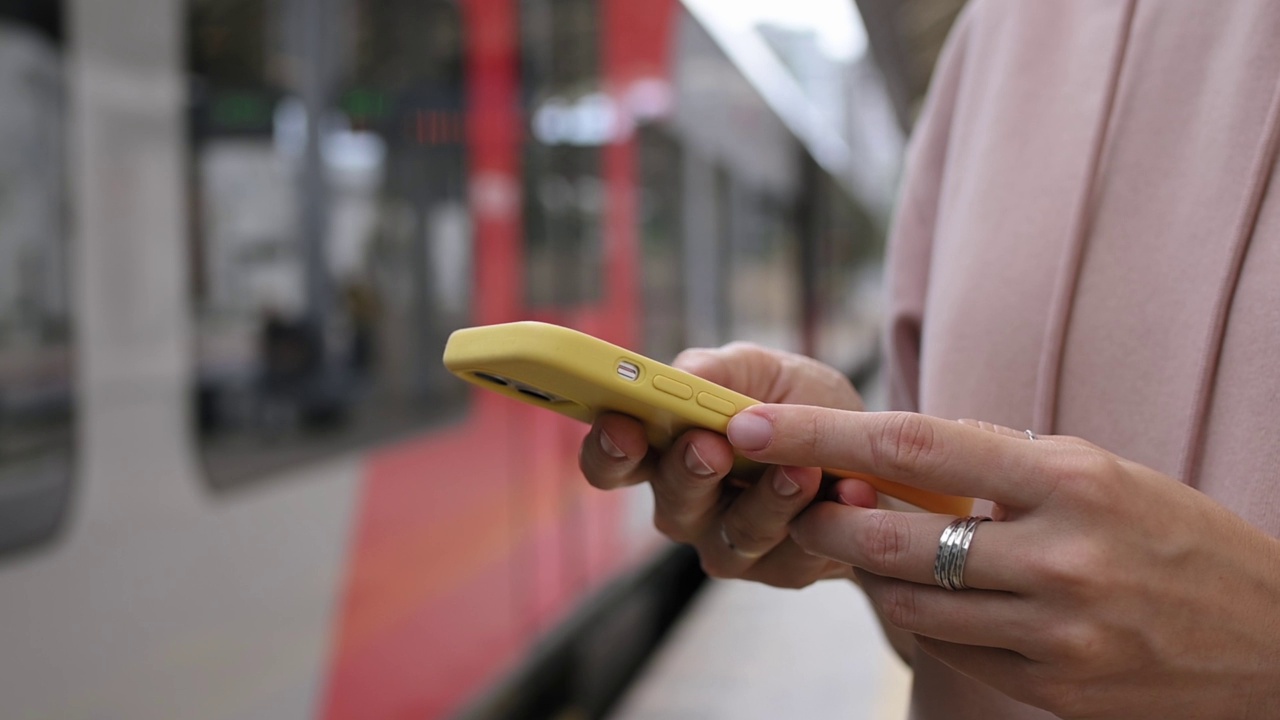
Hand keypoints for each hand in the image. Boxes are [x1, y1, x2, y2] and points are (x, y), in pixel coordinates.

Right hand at [577, 343, 876, 587]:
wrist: (874, 452)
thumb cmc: (805, 406)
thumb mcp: (766, 371)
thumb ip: (719, 371)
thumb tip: (683, 375)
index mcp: (666, 452)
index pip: (613, 462)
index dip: (608, 448)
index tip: (622, 424)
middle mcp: (688, 506)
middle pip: (671, 505)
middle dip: (689, 473)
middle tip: (711, 446)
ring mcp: (731, 544)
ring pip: (734, 536)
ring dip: (768, 500)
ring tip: (803, 468)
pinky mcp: (781, 571)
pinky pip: (794, 558)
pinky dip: (827, 519)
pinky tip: (851, 491)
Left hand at [726, 407, 1279, 718]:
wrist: (1271, 641)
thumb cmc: (1175, 537)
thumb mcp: (1098, 474)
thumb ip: (998, 469)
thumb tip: (890, 458)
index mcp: (1070, 479)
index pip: (915, 444)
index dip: (821, 434)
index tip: (752, 424)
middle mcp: (1059, 556)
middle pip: (891, 535)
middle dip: (824, 516)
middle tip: (795, 499)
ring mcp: (1055, 632)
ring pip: (908, 601)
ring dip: (874, 571)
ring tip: (877, 545)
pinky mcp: (1052, 689)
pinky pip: (948, 649)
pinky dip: (926, 618)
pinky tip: (942, 596)